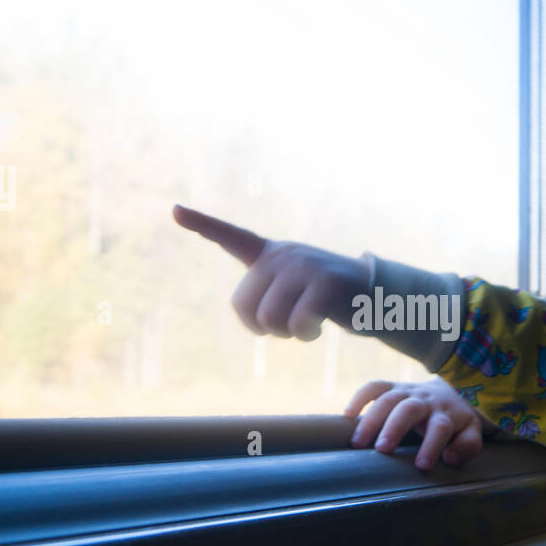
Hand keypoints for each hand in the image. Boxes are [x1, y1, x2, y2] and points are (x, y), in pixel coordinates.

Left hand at [172, 204, 370, 339]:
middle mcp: (283, 255)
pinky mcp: (325, 283)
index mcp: (270, 254)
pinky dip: (305, 335)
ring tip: (305, 324)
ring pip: (269, 319)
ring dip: (286, 334)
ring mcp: (304, 266)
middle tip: (286, 325)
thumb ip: (266, 296)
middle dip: (262, 327)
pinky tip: (316, 329)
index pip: (231, 236)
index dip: (201, 224)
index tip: (174, 209)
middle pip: (245, 305)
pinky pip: (297, 324)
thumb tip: (255, 317)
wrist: (370, 294)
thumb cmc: (323, 298)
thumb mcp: (291, 290)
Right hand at [344, 376, 486, 470]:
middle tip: (382, 450)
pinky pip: (374, 386)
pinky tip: (347, 416)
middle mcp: (425, 400)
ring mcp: (407, 391)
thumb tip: (450, 458)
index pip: (441, 427)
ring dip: (372, 419)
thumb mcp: (471, 432)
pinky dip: (359, 398)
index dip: (432, 445)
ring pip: (388, 399)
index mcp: (446, 414)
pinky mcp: (392, 387)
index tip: (422, 466)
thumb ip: (467, 446)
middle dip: (394, 427)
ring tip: (358, 443)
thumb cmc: (457, 421)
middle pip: (409, 408)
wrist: (451, 390)